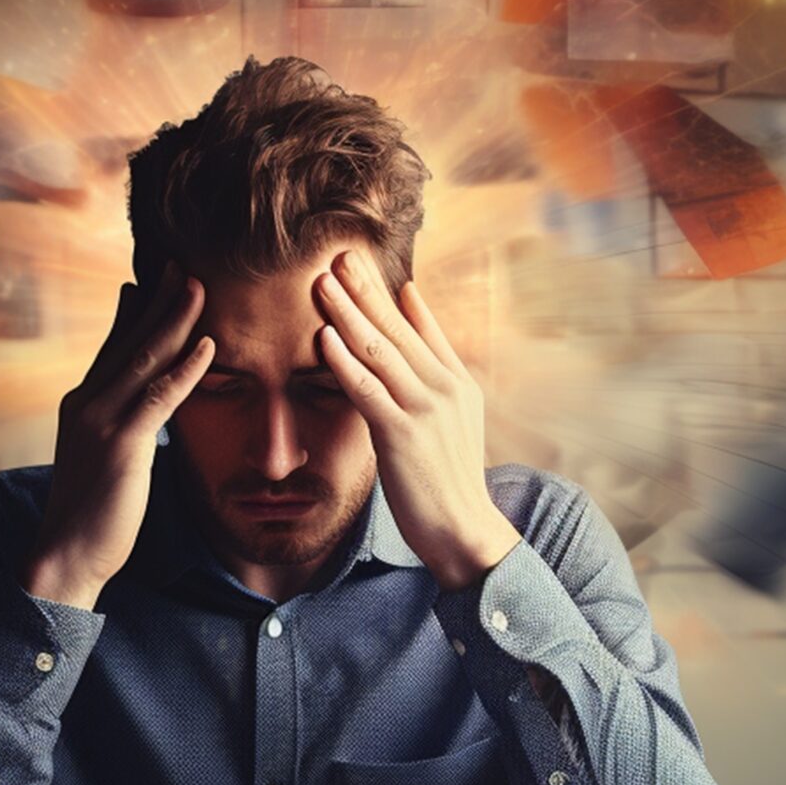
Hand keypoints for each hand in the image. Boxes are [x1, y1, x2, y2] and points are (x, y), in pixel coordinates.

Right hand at [24, 263, 212, 609]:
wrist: (64, 556)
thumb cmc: (91, 513)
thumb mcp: (103, 456)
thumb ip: (121, 422)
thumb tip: (142, 401)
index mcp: (83, 403)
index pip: (114, 345)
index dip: (137, 310)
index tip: (158, 277)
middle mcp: (87, 402)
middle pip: (129, 340)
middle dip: (158, 299)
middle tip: (183, 263)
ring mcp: (101, 421)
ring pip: (144, 359)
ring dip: (174, 320)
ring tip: (198, 286)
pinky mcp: (121, 445)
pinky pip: (158, 398)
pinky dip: (184, 369)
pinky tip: (207, 346)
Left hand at [314, 250, 521, 591]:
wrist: (464, 529)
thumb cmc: (448, 479)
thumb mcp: (453, 421)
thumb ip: (434, 380)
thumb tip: (416, 348)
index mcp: (457, 381)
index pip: (421, 325)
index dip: (389, 293)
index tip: (362, 262)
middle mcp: (445, 387)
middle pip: (397, 328)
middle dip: (364, 289)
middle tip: (336, 255)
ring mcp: (426, 409)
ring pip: (379, 351)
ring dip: (347, 314)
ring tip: (322, 283)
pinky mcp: (402, 434)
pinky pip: (367, 389)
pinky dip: (344, 361)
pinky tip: (325, 337)